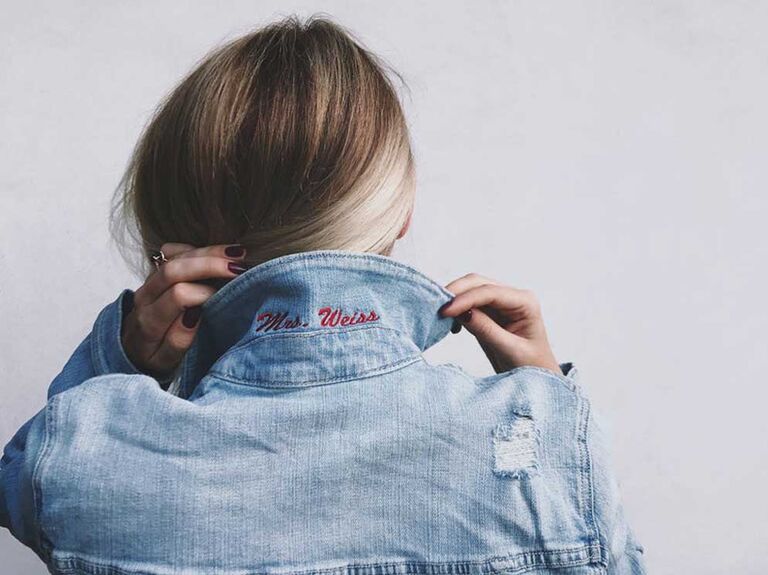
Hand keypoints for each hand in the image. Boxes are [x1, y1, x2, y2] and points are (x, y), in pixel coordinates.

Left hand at [121, 242, 248, 379]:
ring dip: (207, 252)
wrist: (130, 350)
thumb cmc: (153, 358)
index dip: (205, 292)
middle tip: (238, 266)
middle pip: (174, 270)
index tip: (228, 296)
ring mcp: (148, 282)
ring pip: (174, 257)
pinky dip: (194, 248)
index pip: (178, 296)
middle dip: (209, 264)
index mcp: (150, 321)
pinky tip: (215, 252)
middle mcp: (146, 296)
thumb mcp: (165, 361)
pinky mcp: (154, 273)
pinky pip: (170, 252)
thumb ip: (178, 340)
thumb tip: (195, 314)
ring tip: (237, 254)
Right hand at [439, 273, 560, 375]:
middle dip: (456, 292)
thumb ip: (486, 330)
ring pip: (470, 290)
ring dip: (453, 299)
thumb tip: (460, 312)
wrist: (537, 379)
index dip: (465, 299)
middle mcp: (513, 297)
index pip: (490, 292)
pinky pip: (468, 304)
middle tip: (436, 308)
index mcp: (525, 303)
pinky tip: (451, 325)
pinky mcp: (489, 312)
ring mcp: (501, 303)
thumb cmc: (531, 367)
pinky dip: (456, 310)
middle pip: (478, 283)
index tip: (445, 311)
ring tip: (439, 316)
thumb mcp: (509, 350)